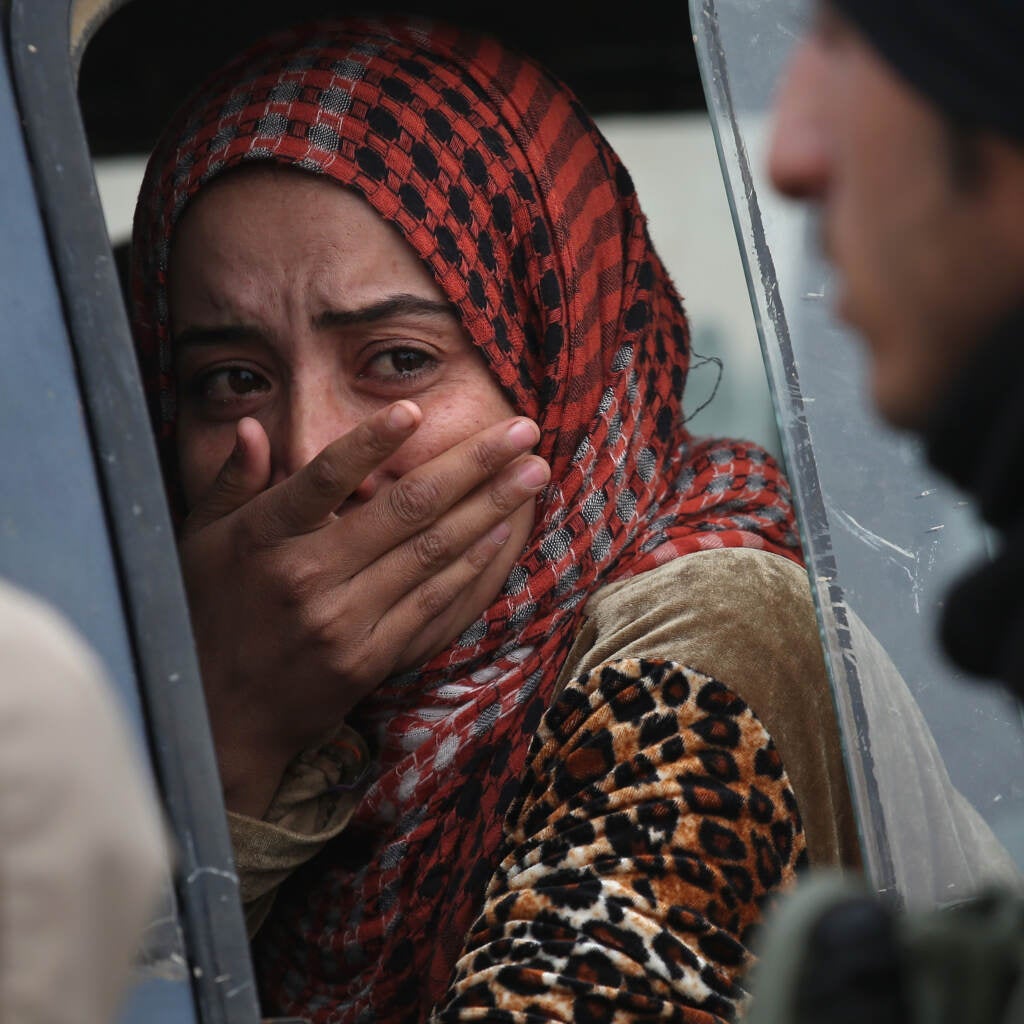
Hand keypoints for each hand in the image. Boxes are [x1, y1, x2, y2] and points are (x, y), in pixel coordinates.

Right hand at [178, 401, 547, 816]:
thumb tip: (258, 425)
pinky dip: (469, 565)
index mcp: (265, 538)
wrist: (220, 718)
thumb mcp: (201, 541)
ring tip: (532, 472)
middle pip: (405, 508)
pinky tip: (500, 533)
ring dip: (490, 507)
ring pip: (431, 552)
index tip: (415, 409)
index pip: (324, 477)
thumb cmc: (209, 613)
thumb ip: (232, 481)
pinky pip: (432, 603)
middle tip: (522, 429)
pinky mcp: (370, 658)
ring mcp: (344, 621)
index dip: (371, 443)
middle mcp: (308, 577)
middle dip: (472, 464)